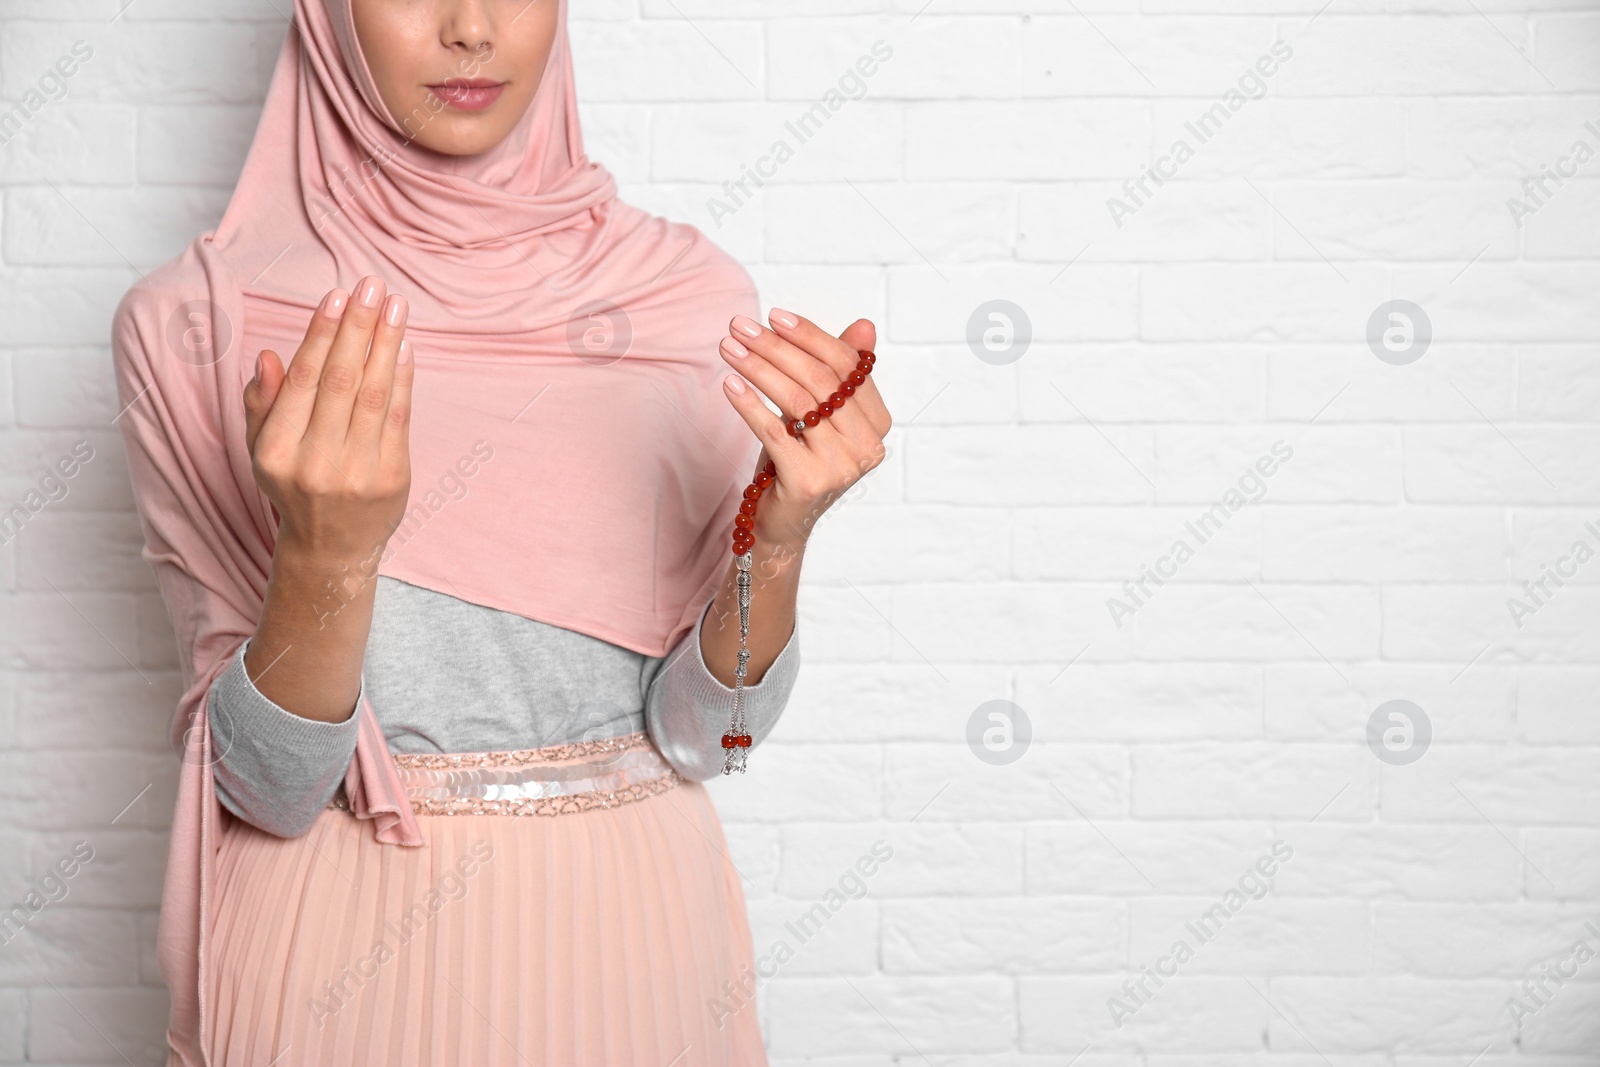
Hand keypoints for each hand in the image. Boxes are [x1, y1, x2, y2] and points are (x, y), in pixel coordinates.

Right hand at [244, 275, 413, 567]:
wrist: (332, 548)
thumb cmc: (295, 486)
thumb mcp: (262, 449)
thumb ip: (262, 403)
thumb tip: (268, 356)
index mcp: (275, 452)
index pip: (303, 380)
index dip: (321, 334)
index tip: (337, 296)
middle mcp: (314, 463)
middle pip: (341, 381)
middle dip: (358, 327)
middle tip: (372, 286)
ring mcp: (356, 473)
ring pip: (373, 395)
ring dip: (386, 343)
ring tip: (395, 305)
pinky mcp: (392, 479)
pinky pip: (399, 418)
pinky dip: (402, 379)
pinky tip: (404, 346)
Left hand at [718, 309, 889, 550]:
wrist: (781, 521)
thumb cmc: (798, 458)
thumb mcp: (820, 412)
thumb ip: (840, 371)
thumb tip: (865, 325)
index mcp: (878, 423)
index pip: (848, 365)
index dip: (810, 336)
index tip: (774, 316)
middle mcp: (868, 445)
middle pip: (820, 380)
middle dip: (776, 347)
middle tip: (740, 326)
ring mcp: (841, 466)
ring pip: (796, 401)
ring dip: (757, 368)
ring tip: (728, 348)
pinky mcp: (809, 481)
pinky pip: (775, 431)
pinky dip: (749, 404)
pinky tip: (730, 384)